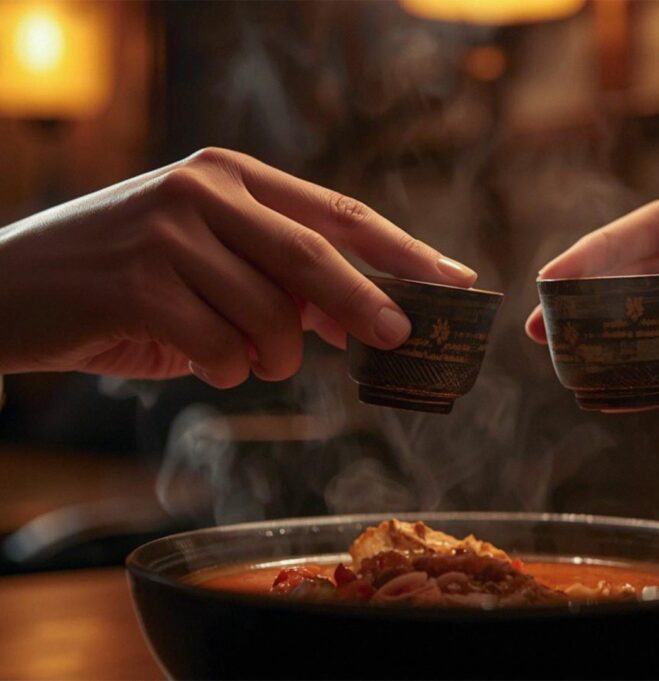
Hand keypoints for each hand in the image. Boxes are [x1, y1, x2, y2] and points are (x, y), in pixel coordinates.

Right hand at [0, 147, 476, 386]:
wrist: (10, 288)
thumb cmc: (125, 278)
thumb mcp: (207, 259)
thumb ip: (280, 278)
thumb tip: (363, 319)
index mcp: (230, 174)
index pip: (338, 213)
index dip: (403, 251)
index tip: (455, 281)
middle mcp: (202, 190)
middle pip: (315, 256)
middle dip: (365, 305)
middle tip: (396, 338)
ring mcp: (168, 232)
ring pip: (269, 316)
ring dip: (270, 357)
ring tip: (242, 357)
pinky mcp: (139, 284)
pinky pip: (221, 350)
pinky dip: (223, 370)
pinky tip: (193, 358)